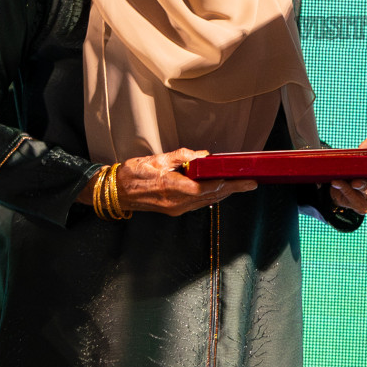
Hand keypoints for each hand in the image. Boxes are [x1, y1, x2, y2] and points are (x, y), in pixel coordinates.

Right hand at [113, 148, 257, 215]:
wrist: (116, 192)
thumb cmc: (133, 174)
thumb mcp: (158, 159)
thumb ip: (183, 157)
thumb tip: (204, 156)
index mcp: (175, 188)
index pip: (211, 187)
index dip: (231, 185)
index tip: (246, 181)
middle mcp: (178, 203)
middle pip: (213, 197)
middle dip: (233, 190)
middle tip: (250, 184)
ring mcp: (176, 209)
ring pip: (207, 202)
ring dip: (223, 194)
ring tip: (238, 185)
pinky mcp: (174, 209)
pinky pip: (198, 203)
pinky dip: (210, 196)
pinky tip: (218, 189)